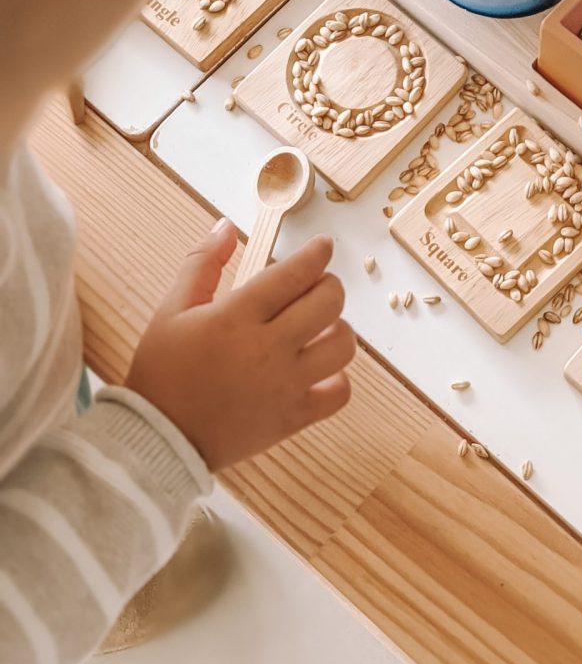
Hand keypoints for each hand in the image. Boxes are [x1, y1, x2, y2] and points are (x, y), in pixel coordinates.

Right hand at [125, 219, 354, 470]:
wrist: (157, 438)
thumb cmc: (163, 371)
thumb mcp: (172, 309)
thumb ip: (202, 264)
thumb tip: (225, 225)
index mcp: (237, 317)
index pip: (296, 273)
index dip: (318, 253)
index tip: (323, 246)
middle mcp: (267, 348)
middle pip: (329, 302)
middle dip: (329, 286)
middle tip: (315, 288)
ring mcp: (285, 385)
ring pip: (342, 345)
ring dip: (338, 329)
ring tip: (318, 328)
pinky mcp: (293, 418)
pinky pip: (339, 394)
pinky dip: (337, 379)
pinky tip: (318, 369)